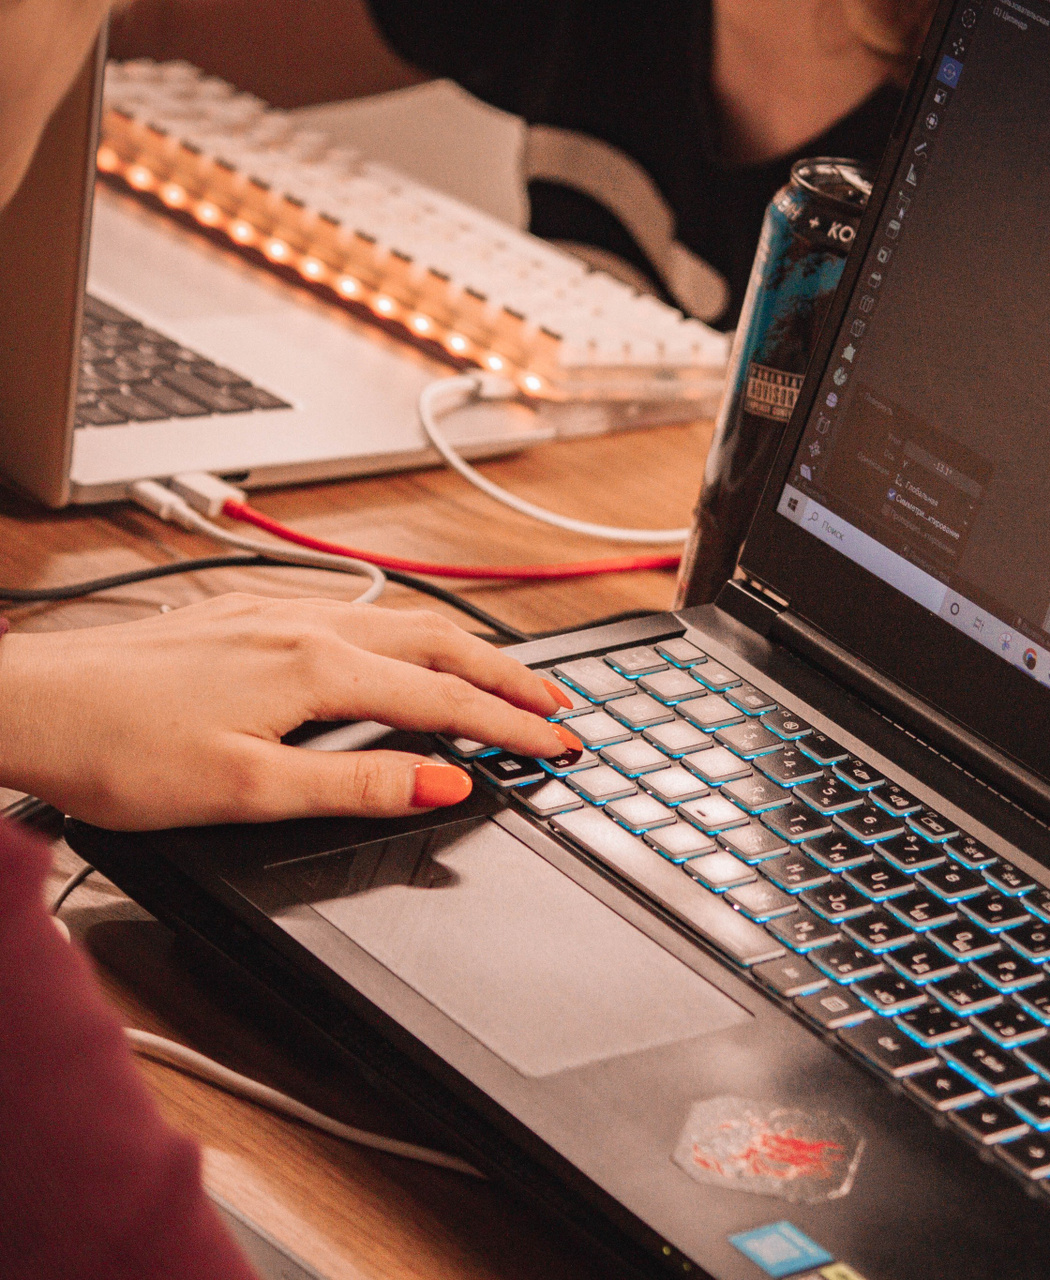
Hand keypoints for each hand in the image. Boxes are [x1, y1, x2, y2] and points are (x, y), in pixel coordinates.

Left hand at [0, 594, 578, 829]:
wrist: (26, 704)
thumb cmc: (118, 751)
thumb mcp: (246, 789)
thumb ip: (356, 783)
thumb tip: (445, 782)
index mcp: (316, 667)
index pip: (445, 699)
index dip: (513, 727)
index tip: (561, 745)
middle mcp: (303, 624)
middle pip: (438, 643)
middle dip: (507, 676)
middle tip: (558, 705)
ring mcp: (272, 611)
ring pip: (398, 620)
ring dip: (462, 650)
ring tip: (500, 676)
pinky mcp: (241, 613)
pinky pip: (353, 613)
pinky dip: (406, 633)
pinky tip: (397, 645)